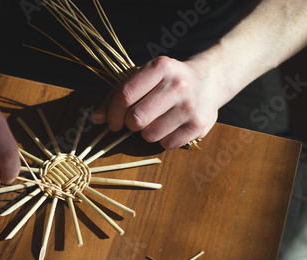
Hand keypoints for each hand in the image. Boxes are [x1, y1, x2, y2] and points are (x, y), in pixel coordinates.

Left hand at [92, 56, 219, 148]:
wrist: (209, 81)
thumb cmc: (165, 82)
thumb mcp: (142, 78)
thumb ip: (116, 95)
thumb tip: (96, 118)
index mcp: (160, 67)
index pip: (125, 95)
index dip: (113, 113)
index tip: (111, 122)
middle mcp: (178, 84)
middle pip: (136, 118)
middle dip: (129, 124)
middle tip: (134, 122)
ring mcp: (191, 106)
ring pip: (150, 134)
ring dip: (146, 133)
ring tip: (155, 121)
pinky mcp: (200, 125)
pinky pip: (166, 144)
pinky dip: (162, 139)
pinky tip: (170, 126)